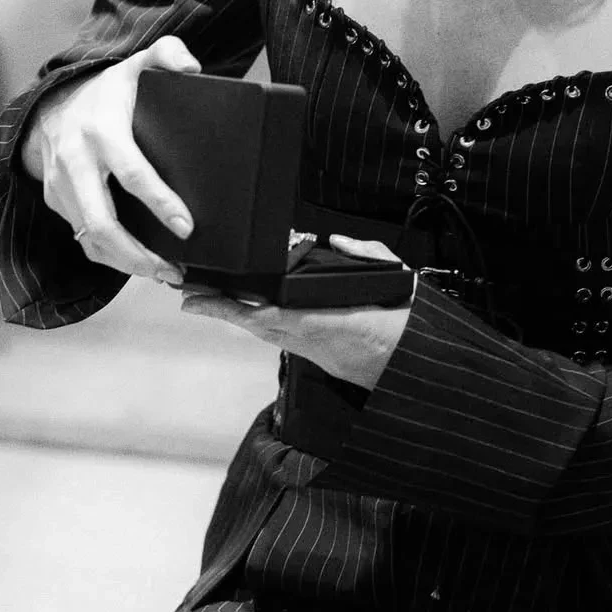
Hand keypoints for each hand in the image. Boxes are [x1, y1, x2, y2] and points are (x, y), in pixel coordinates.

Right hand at [20, 36, 201, 285]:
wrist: (53, 102)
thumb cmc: (109, 88)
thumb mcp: (138, 62)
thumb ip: (169, 54)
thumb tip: (194, 67)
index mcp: (102, 131)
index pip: (132, 174)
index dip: (160, 202)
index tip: (187, 226)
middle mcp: (76, 161)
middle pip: (102, 221)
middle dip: (137, 253)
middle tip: (175, 270)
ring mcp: (61, 185)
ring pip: (89, 238)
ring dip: (126, 263)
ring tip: (165, 275)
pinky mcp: (56, 201)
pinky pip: (81, 238)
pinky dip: (109, 257)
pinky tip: (139, 265)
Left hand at [180, 234, 415, 390]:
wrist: (422, 369)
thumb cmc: (411, 328)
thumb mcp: (400, 281)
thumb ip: (367, 257)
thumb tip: (337, 242)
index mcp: (333, 324)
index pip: (271, 316)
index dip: (232, 309)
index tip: (200, 300)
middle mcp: (319, 344)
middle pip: (258, 326)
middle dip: (222, 309)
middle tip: (189, 293)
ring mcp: (320, 354)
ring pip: (267, 334)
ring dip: (236, 317)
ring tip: (207, 300)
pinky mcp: (325, 358)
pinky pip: (282, 339)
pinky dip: (259, 325)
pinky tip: (247, 314)